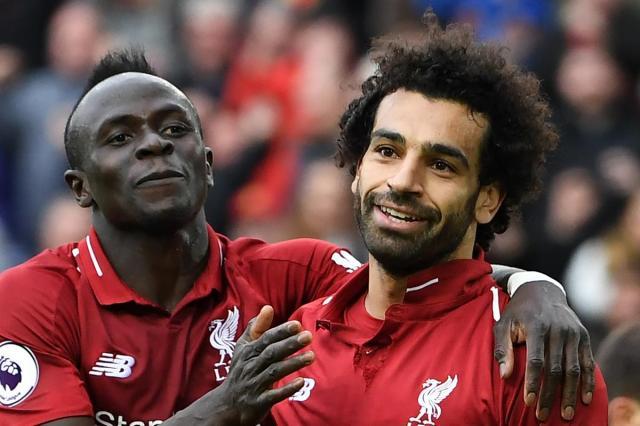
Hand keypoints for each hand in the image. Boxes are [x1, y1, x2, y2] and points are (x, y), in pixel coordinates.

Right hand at [216, 306, 314, 425]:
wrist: (227, 404)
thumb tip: (268, 307)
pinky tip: (301, 382)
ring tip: (311, 356)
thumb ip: (256, 328)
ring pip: (274, 372)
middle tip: (308, 336)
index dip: (281, 332)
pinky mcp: (259, 402)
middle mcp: (250, 367)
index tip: (297, 325)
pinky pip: (273, 396)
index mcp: (248, 352)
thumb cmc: (240, 370)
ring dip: (293, 364)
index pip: (265, 339)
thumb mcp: (243, 348)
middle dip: (289, 344)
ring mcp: (254, 385)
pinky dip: (287, 389)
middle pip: (271, 353)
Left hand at [493, 282, 594, 421]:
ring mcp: (573, 333)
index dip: (532, 382)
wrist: (541, 290)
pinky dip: (587, 381)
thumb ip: (502, 349)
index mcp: (537, 326)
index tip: (528, 401)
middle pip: (555, 369)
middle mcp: (557, 330)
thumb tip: (504, 376)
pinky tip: (584, 398)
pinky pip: (587, 362)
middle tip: (543, 415)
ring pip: (573, 369)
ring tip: (564, 413)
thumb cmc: (517, 312)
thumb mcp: (503, 325)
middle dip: (549, 395)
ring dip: (569, 394)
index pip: (536, 360)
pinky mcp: (583, 336)